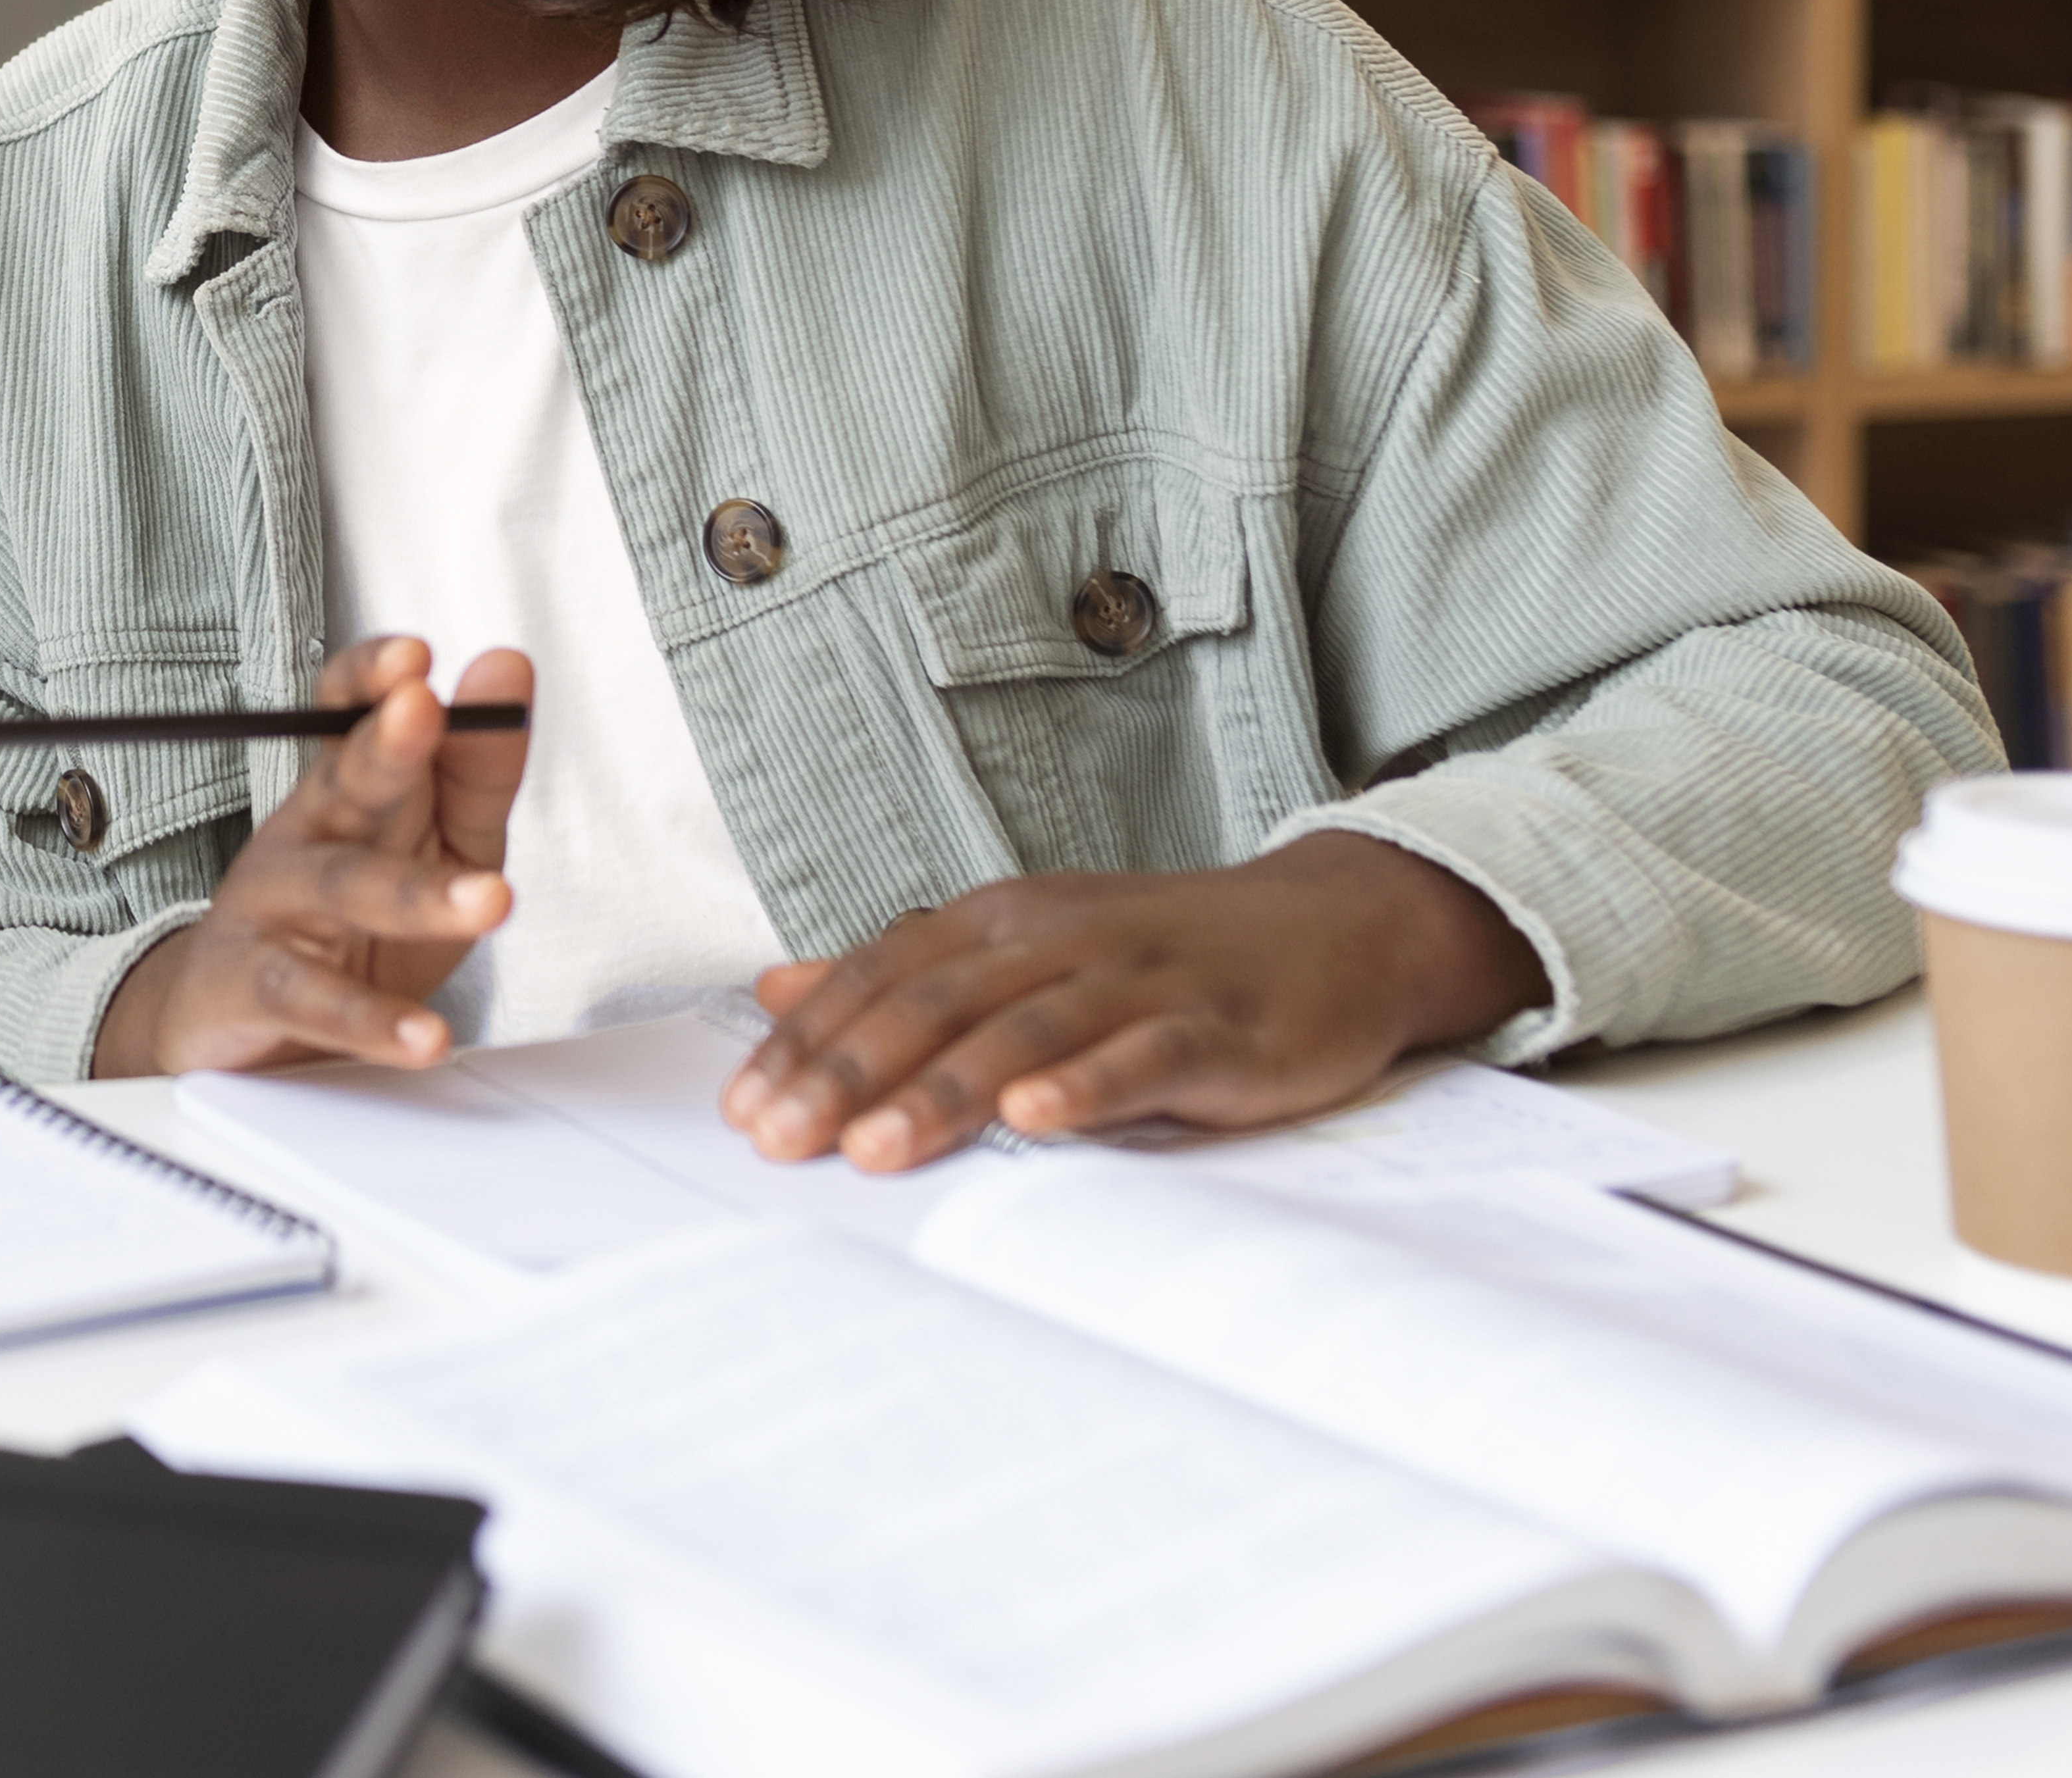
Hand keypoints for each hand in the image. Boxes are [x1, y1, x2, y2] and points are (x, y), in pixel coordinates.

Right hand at [90, 637, 534, 1077]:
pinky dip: (373, 1020)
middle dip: (384, 744)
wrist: (232, 1023)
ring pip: (340, 889)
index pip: (345, 707)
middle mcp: (305, 834)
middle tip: (422, 710)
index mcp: (347, 789)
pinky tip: (424, 1034)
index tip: (416, 656)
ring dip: (415, 894)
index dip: (372, 675)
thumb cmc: (346, 924)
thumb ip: (475, 769)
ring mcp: (274, 908)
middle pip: (342, 780)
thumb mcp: (431, 843)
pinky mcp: (255, 988)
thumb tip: (506, 670)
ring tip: (491, 900)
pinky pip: (313, 1000)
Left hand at [721, 833, 1547, 1170]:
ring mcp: (1137, 981)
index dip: (807, 1043)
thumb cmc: (1162, 953)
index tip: (740, 1110)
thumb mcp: (1021, 947)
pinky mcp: (1213, 1029)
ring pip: (1020, 1034)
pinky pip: (1139, 1057)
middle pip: (932, 1005)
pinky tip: (1033, 1120)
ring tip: (873, 1151)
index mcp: (1000, 920)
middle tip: (777, 1141)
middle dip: (846, 1075)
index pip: (881, 978)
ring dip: (942, 1092)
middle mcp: (1057, 939)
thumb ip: (903, 972)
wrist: (1331, 928)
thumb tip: (776, 987)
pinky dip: (1084, 1086)